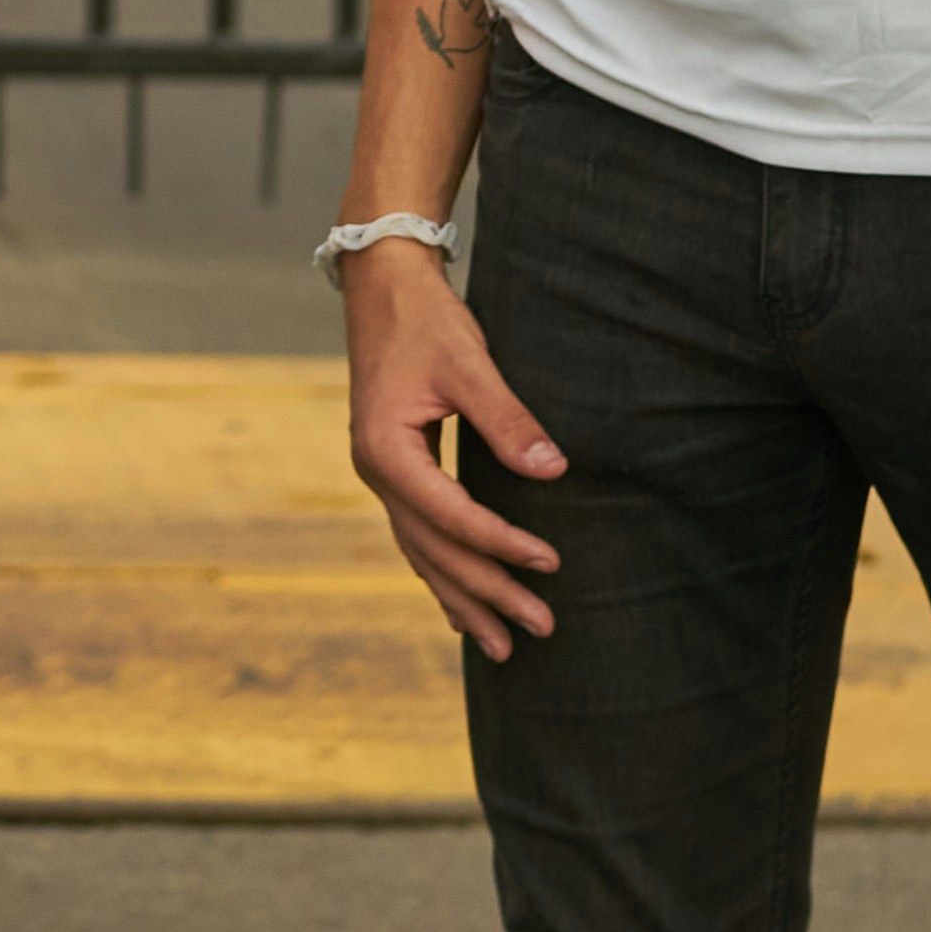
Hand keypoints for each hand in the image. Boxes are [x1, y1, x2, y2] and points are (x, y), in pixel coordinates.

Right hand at [340, 243, 567, 656]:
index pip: (450, 515)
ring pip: (422, 553)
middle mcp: (377, 472)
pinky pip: (418, 537)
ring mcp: (381, 475)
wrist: (381, 284)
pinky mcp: (394, 471)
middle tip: (541, 628)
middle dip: (486, 594)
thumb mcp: (470, 364)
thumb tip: (554, 471)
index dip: (501, 544)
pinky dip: (442, 574)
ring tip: (503, 647)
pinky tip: (460, 606)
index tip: (551, 563)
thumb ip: (508, 421)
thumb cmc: (425, 321)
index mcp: (386, 450)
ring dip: (462, 600)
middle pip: (434, 550)